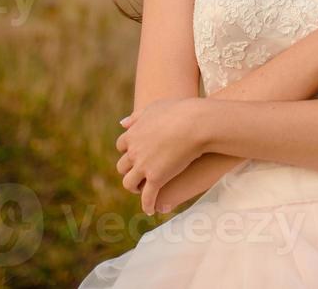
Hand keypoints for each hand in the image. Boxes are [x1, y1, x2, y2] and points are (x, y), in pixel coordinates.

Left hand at [114, 97, 206, 215]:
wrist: (195, 123)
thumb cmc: (180, 111)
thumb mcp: (154, 108)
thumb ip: (137, 116)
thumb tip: (122, 123)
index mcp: (133, 134)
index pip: (122, 146)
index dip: (129, 151)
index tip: (137, 154)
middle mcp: (134, 151)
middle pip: (122, 166)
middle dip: (129, 170)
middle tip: (139, 175)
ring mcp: (143, 166)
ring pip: (129, 183)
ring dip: (134, 188)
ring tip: (142, 191)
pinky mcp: (156, 179)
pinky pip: (147, 197)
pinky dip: (147, 205)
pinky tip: (151, 209)